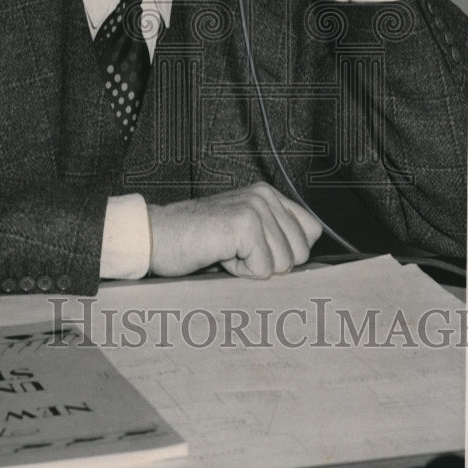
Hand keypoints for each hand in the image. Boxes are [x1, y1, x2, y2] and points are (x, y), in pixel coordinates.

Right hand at [147, 184, 322, 278]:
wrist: (156, 236)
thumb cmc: (195, 242)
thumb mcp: (243, 236)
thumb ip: (274, 237)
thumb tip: (304, 259)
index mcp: (267, 195)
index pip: (311, 231)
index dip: (286, 253)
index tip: (253, 251)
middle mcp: (265, 196)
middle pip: (300, 251)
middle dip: (269, 263)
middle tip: (234, 251)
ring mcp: (255, 207)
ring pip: (284, 263)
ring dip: (252, 268)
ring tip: (224, 251)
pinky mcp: (245, 224)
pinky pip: (263, 269)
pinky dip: (240, 272)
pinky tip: (219, 255)